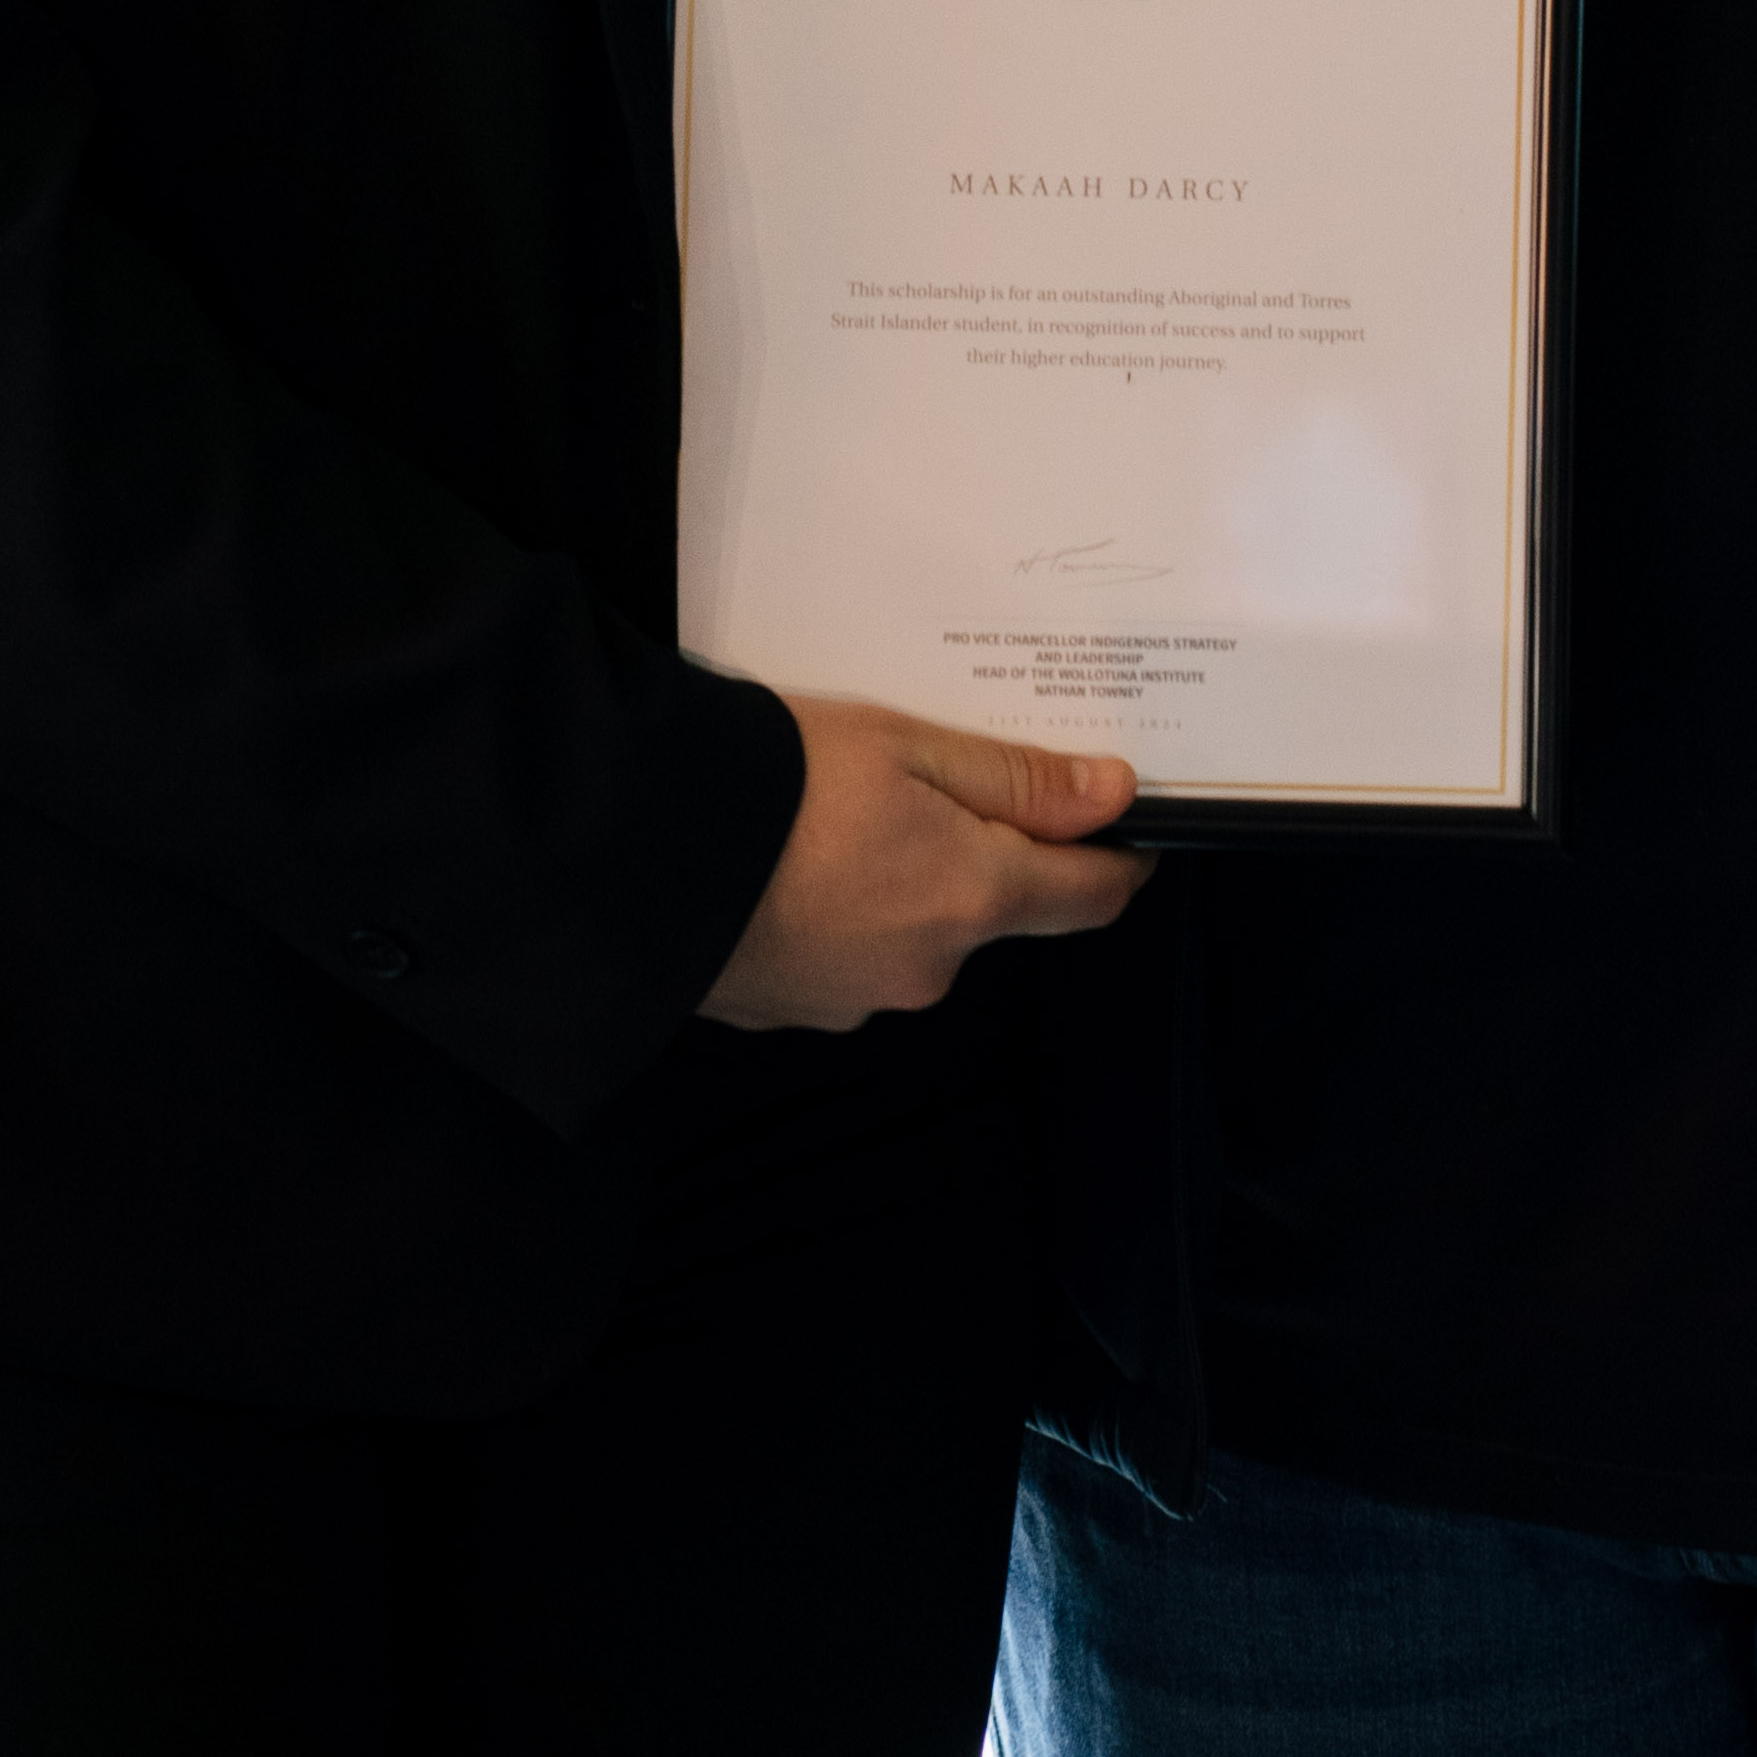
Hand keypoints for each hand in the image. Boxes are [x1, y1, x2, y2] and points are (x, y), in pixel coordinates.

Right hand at [698, 695, 1149, 1033]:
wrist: (632, 852)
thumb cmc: (775, 778)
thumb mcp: (906, 745)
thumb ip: (1017, 780)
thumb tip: (1114, 797)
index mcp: (970, 898)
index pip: (1088, 897)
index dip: (1119, 858)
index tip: (1124, 823)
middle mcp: (927, 968)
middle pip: (992, 910)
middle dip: (980, 852)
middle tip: (935, 775)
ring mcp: (856, 1000)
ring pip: (914, 932)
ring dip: (901, 881)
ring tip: (842, 810)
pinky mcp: (792, 1010)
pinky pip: (847, 956)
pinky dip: (840, 911)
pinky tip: (794, 860)